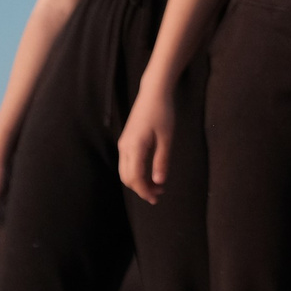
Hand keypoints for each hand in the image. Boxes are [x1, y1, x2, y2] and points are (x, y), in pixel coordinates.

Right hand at [116, 85, 176, 204]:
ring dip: (138, 181)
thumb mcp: (167, 137)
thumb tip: (159, 182)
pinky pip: (127, 163)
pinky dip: (136, 172)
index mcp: (134, 147)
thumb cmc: (163, 112)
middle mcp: (124, 147)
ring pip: (125, 171)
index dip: (145, 191)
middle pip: (127, 178)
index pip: (135, 178)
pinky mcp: (126, 140)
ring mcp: (123, 144)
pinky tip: (149, 172)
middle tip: (158, 194)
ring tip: (156, 185)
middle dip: (141, 189)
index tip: (156, 198)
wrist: (153, 92)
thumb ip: (162, 160)